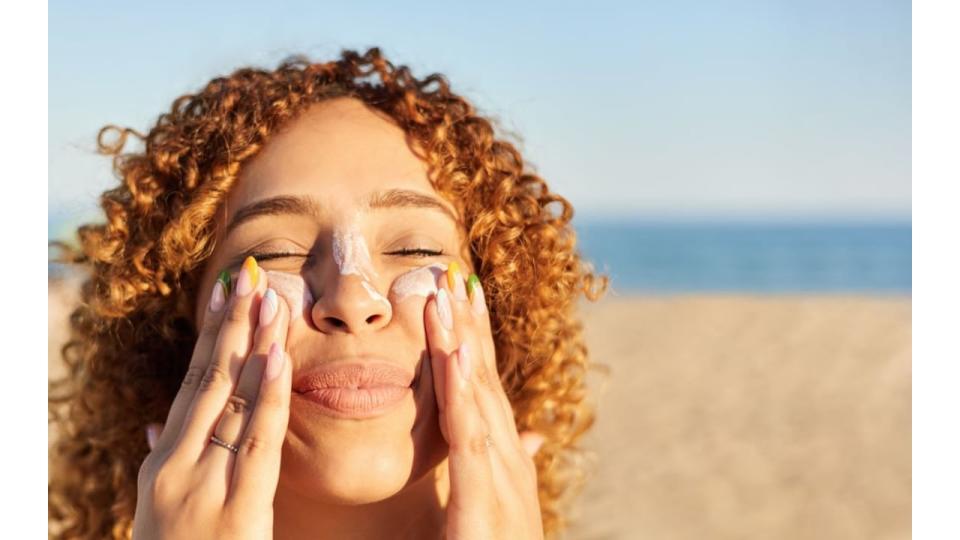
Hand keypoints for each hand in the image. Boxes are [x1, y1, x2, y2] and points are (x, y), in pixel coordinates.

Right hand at [134, 257, 291, 539]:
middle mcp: (175, 467)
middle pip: (207, 382)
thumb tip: (156, 425)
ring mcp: (199, 488)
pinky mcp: (234, 511)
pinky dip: (265, 397)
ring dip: (250, 346)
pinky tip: (277, 358)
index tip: (225, 293)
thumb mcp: (163, 511)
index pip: (191, 386)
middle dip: (230, 326)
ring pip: (229, 402)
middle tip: (248, 275)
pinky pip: (254, 444)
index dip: (211, 337)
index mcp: (163, 464)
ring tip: (268, 298)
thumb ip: (165, 464)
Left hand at [425, 262, 545, 539]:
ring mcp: (503, 488)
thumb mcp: (494, 514)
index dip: (478, 344)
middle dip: (473, 328)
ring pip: (479, 401)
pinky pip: (471, 441)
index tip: (464, 299)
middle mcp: (510, 470)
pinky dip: (463, 392)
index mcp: (505, 470)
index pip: (487, 395)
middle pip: (486, 385)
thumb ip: (503, 471)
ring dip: (465, 342)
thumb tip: (528, 437)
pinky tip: (455, 352)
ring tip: (450, 292)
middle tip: (459, 273)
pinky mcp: (484, 511)